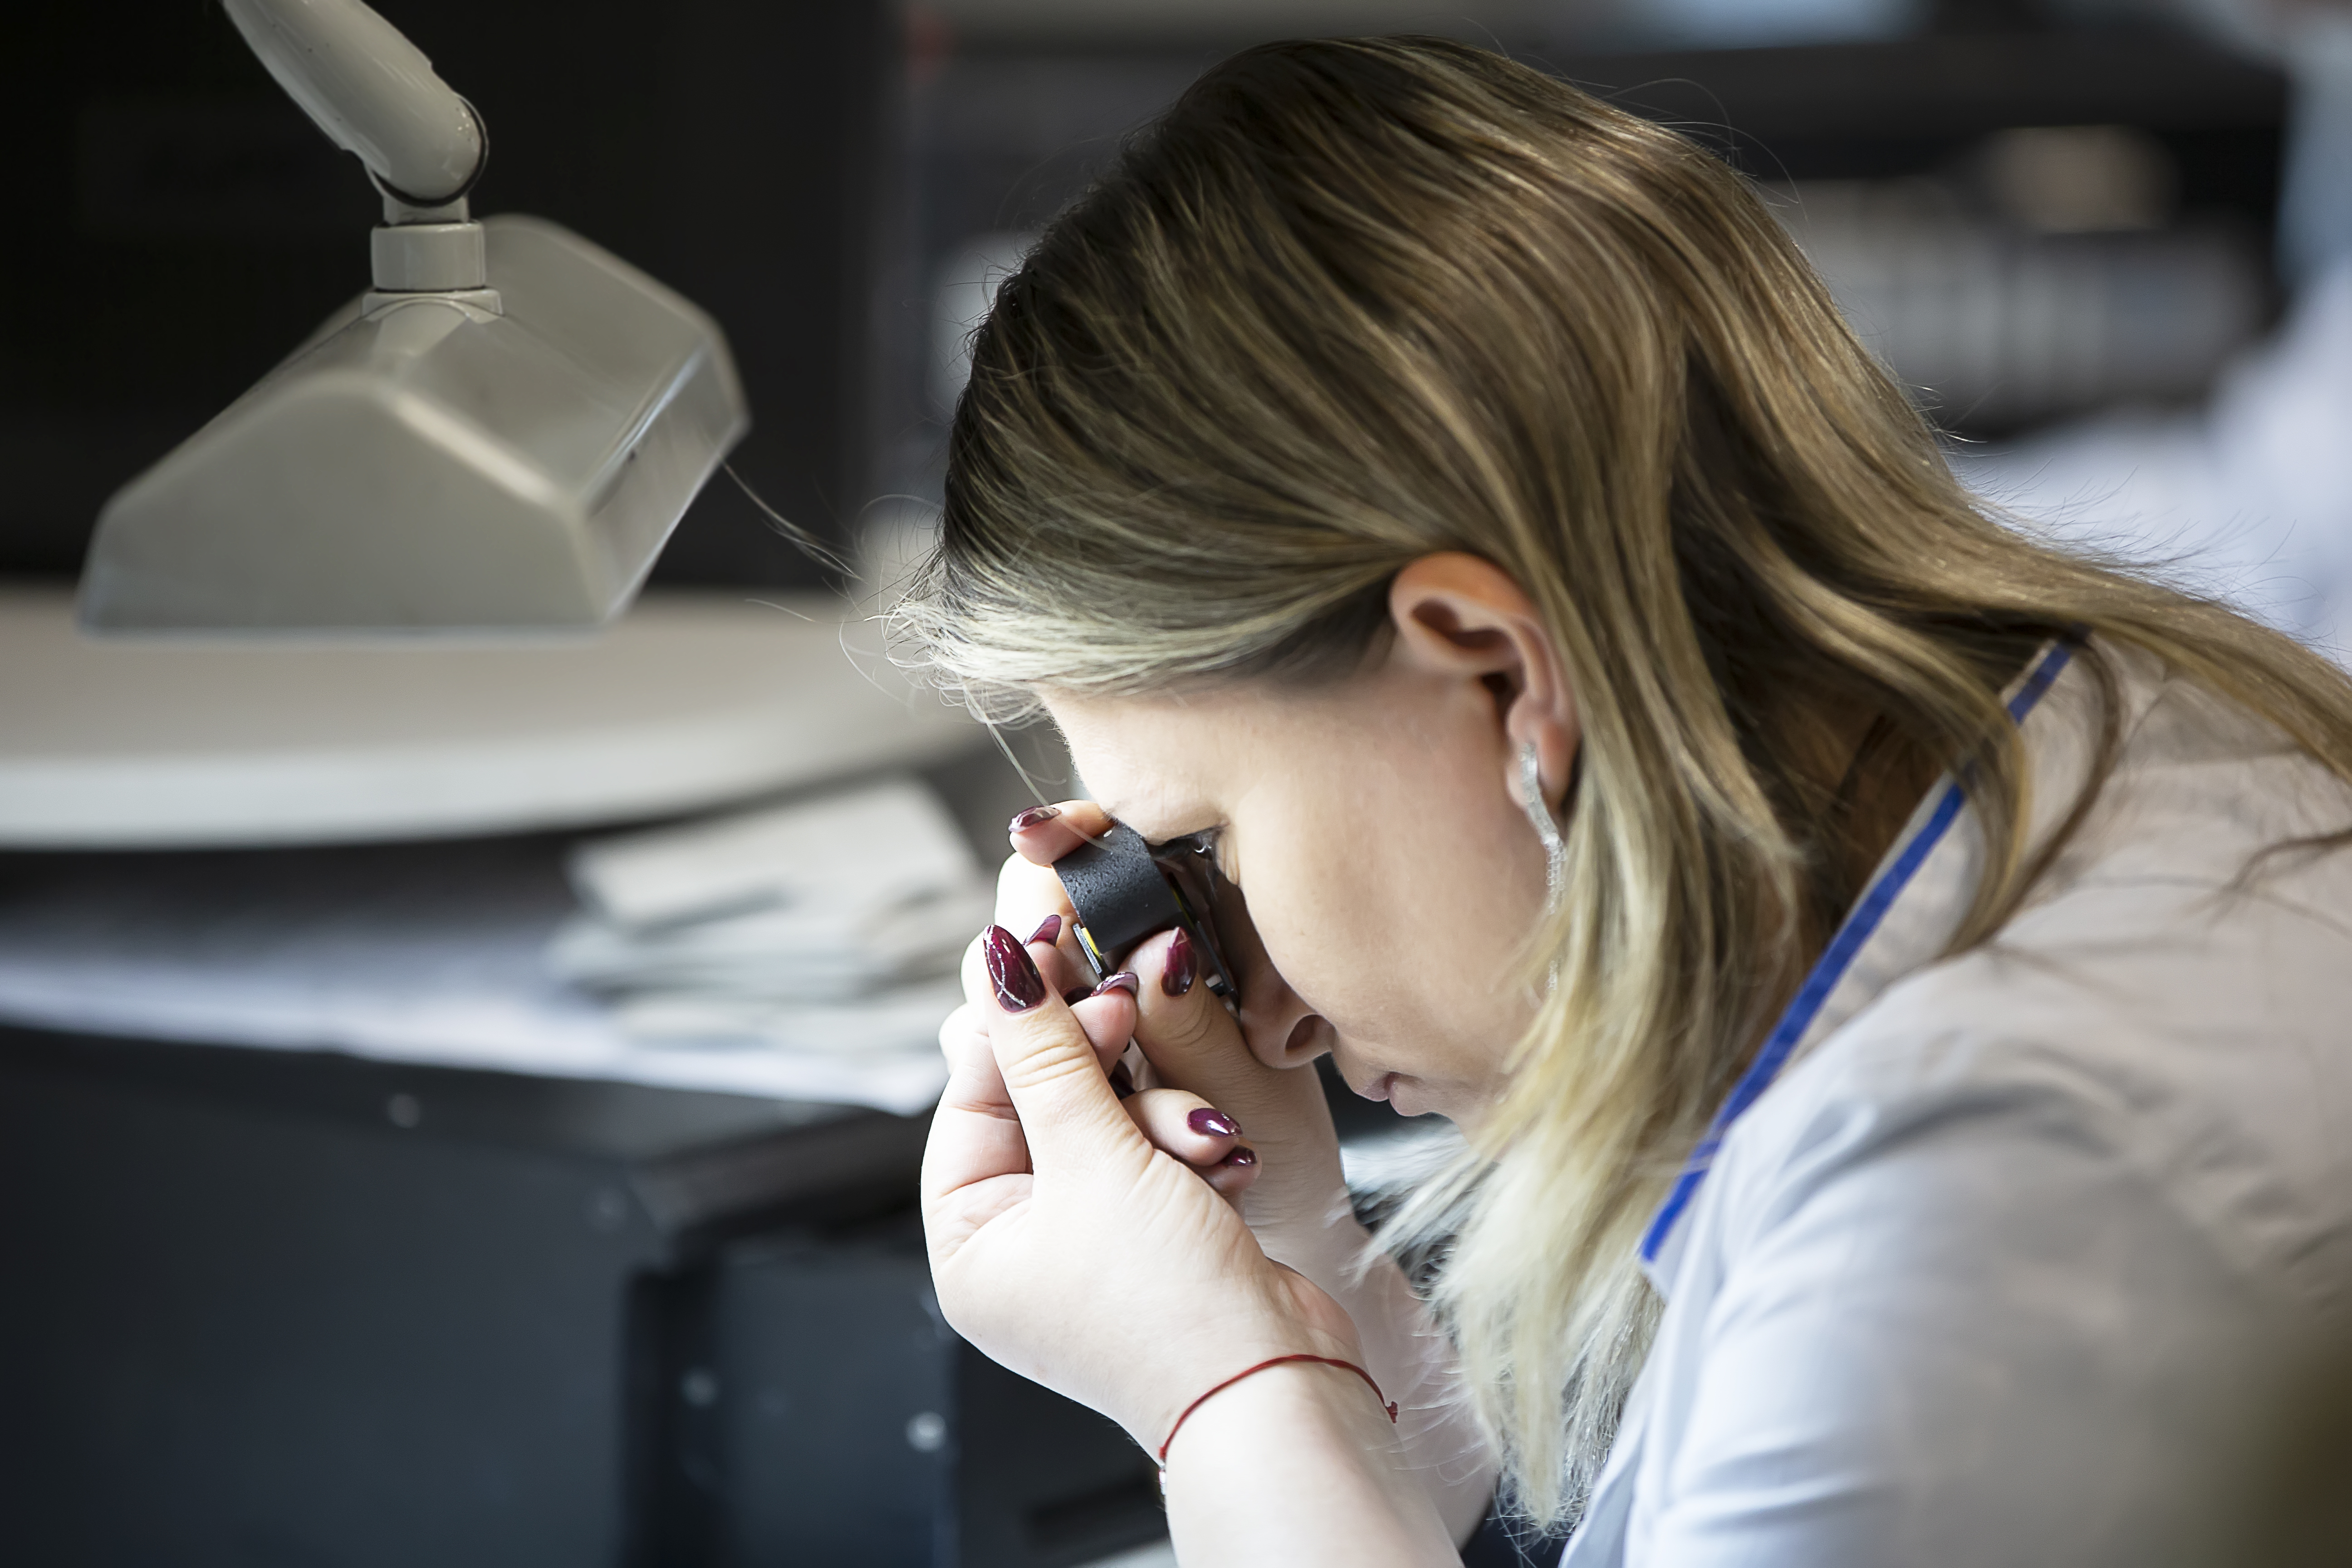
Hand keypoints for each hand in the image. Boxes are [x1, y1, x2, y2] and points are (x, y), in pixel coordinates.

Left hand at [922, 919, 1362, 1448]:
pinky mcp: (1157, 1234)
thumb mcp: (1094, 1158)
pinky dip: (1189, 1146)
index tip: (1056, 952)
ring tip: (1205, 1136)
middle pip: (1043, 1101)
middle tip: (1130, 1010)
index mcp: (971, 1243)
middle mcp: (1021, 1246)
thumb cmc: (1170, 1306)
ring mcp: (1091, 1242)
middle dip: (1102, 1068)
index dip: (1018, 1022)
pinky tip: (1227, 1157)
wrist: (1275, 1385)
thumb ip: (1047, 1051)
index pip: (972, 1094)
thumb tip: (996, 964)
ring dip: (1161, 1113)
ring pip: (1110, 1120)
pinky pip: (1156, 1153)